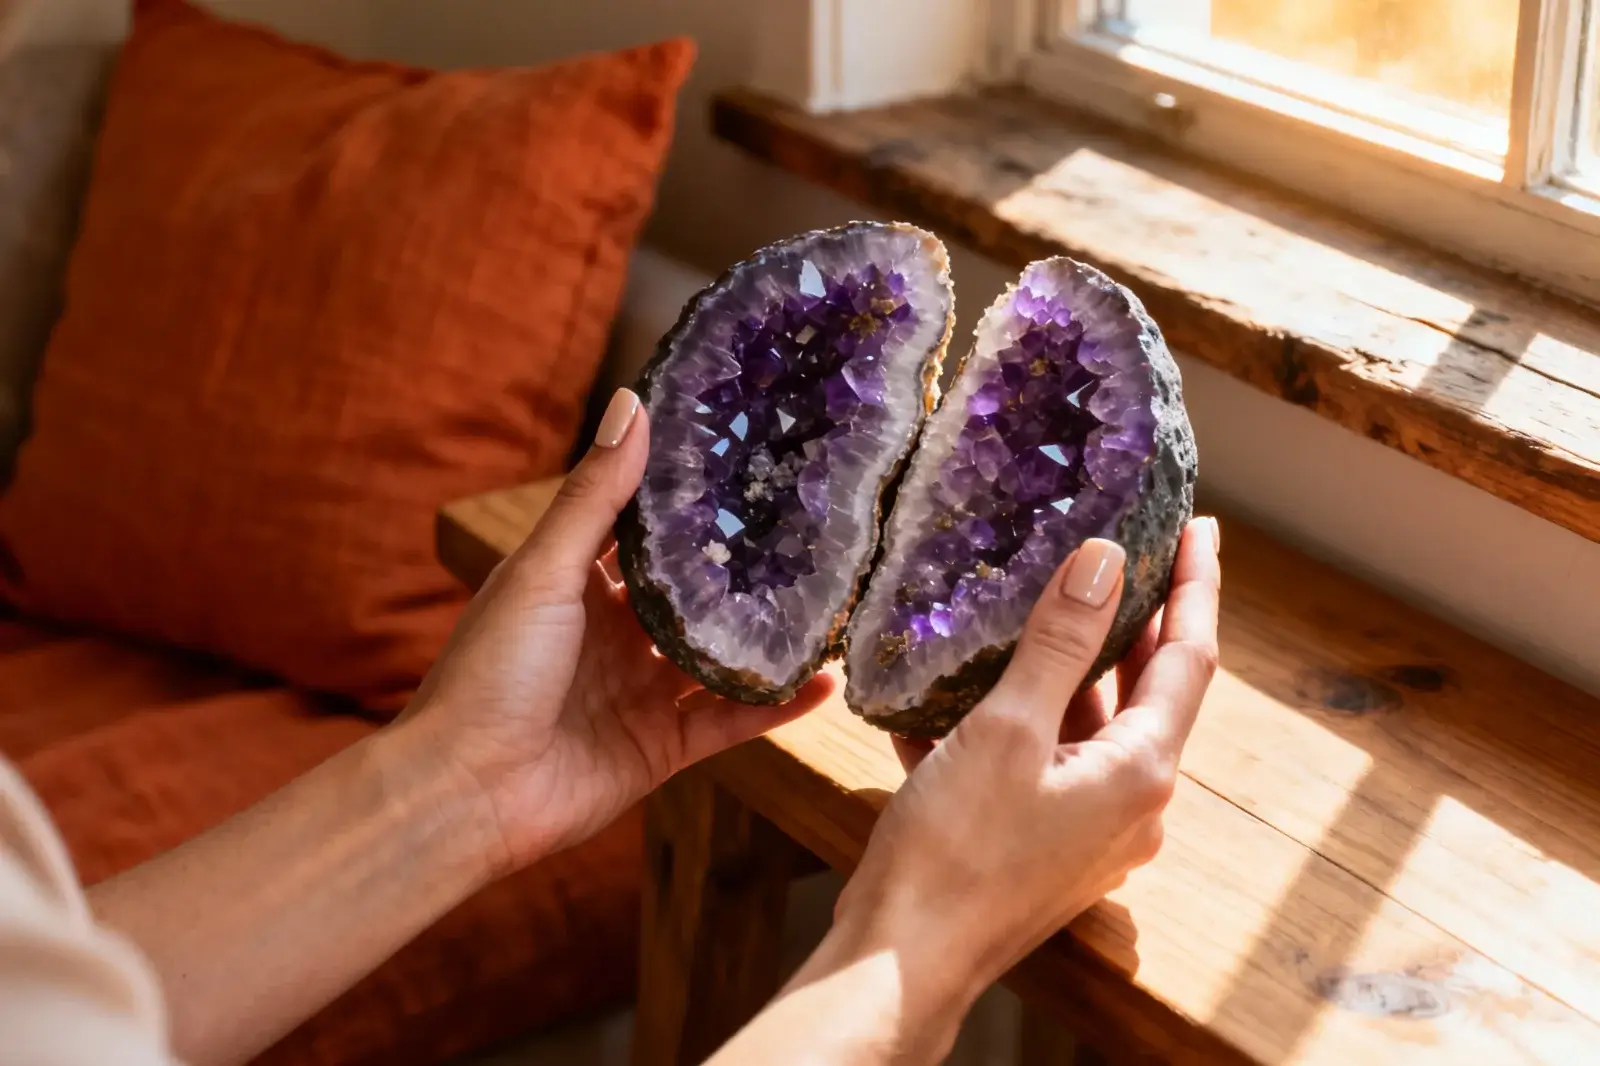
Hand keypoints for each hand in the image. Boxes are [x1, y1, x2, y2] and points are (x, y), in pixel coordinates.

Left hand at [396, 389, 835, 874]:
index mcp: (577, 587)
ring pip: (721, 657)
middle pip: (691, 595)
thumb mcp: (544, 570)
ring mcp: (642, 694)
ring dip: (768, 636)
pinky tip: (827, 682)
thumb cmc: (491, 672)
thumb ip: (594, 496)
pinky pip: (732, 720)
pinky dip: (777, 705)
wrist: (469, 792)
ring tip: (833, 601)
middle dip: (742, 569)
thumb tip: (633, 402)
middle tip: (810, 527)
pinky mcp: (664, 747)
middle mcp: (614, 637)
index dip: (688, 501)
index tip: (745, 459)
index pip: (643, 533)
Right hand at [828, 518, 1221, 1024]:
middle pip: (1145, 690)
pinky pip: (1039, 762)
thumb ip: (1060, 642)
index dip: (1195, 587)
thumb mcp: (1008, 729)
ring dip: (1067, 666)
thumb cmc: (955, 850)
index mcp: (1140, 770)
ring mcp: (1086, 828)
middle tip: (1127, 551)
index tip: (1201, 528)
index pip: (1189, 658)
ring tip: (1043, 601)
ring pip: (1086, 725)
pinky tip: (965, 683)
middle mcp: (1130, 802)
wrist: (901, 962)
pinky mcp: (1039, 844)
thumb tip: (1105, 560)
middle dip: (1136, 619)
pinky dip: (1016, 719)